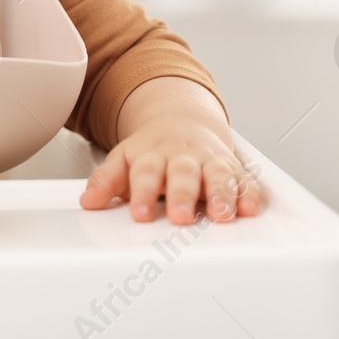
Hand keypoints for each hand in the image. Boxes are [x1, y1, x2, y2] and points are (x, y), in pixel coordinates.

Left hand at [77, 76, 261, 223]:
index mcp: (153, 154)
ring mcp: (209, 161)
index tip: (140, 214)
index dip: (143, 193)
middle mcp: (183, 156)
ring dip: (221, 194)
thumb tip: (88, 201)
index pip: (146, 173)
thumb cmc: (152, 149)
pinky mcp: (233, 168)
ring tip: (222, 215)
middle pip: (183, 174)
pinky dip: (249, 193)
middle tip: (180, 216)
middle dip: (182, 195)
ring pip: (217, 175)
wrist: (182, 122)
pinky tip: (250, 208)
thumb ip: (106, 180)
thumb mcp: (124, 159)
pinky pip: (244, 179)